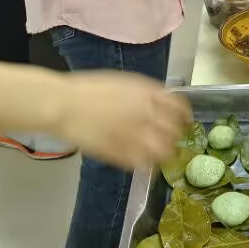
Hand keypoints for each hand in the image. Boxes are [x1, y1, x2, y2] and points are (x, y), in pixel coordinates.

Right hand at [55, 72, 191, 170]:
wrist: (64, 104)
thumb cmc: (91, 88)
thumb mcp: (125, 82)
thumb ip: (146, 93)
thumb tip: (162, 103)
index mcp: (148, 94)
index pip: (179, 108)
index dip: (184, 117)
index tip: (184, 122)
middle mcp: (146, 114)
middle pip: (175, 132)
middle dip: (176, 136)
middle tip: (171, 140)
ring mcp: (135, 135)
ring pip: (164, 151)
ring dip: (165, 153)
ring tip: (159, 154)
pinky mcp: (121, 154)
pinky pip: (144, 164)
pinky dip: (147, 164)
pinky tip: (143, 162)